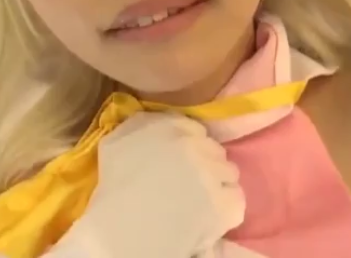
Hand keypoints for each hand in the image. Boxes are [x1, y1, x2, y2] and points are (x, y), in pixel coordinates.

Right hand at [48, 112, 244, 257]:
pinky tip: (209, 215)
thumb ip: (140, 124)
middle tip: (189, 182)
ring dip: (218, 184)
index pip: (196, 129)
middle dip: (206, 164)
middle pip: (215, 150)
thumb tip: (155, 123)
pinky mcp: (224, 204)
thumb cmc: (113, 187)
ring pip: (229, 173)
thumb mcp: (116, 141)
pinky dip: (226, 207)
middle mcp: (197, 145)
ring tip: (200, 199)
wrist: (122, 227)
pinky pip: (237, 199)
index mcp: (171, 126)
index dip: (190, 146)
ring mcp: (214, 174)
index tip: (181, 161)